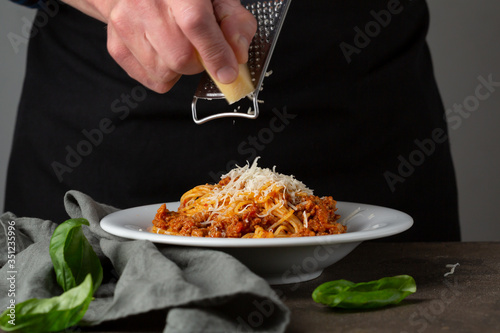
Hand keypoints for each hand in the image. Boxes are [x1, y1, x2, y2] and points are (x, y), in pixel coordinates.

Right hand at [62, 0, 256, 92]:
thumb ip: (234, 22)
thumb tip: (238, 54)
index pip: (195, 23)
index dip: (214, 52)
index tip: (228, 72)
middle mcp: (144, 3)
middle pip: (180, 57)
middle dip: (197, 62)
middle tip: (198, 47)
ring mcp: (125, 25)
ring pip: (164, 72)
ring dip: (180, 68)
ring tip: (178, 45)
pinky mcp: (116, 46)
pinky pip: (151, 80)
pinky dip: (165, 74)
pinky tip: (164, 52)